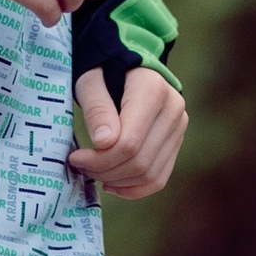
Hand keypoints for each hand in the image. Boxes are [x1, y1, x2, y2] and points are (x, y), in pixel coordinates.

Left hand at [69, 64, 186, 201]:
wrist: (127, 67)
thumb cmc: (103, 72)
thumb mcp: (90, 82)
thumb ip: (97, 109)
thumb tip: (104, 143)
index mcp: (153, 90)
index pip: (129, 142)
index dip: (100, 159)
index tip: (75, 157)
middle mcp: (174, 110)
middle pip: (140, 161)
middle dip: (106, 172)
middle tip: (81, 166)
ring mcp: (179, 127)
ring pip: (150, 174)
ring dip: (118, 181)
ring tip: (94, 172)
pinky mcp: (176, 142)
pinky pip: (159, 178)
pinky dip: (134, 188)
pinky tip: (112, 184)